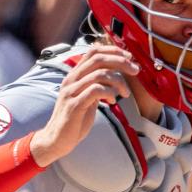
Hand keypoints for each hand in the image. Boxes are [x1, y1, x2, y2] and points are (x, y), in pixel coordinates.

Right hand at [30, 44, 139, 166]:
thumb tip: (114, 76)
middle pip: (98, 59)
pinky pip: (95, 90)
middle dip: (120, 62)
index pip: (93, 51)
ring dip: (118, 81)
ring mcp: (72, 92)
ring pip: (99, 74)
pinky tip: (113, 101)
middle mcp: (71, 80)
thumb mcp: (87, 98)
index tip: (128, 57)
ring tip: (125, 93)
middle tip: (135, 70)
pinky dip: (109, 92)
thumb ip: (96, 85)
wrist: (57, 140)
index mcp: (74, 75)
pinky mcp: (74, 105)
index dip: (112, 51)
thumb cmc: (75, 120)